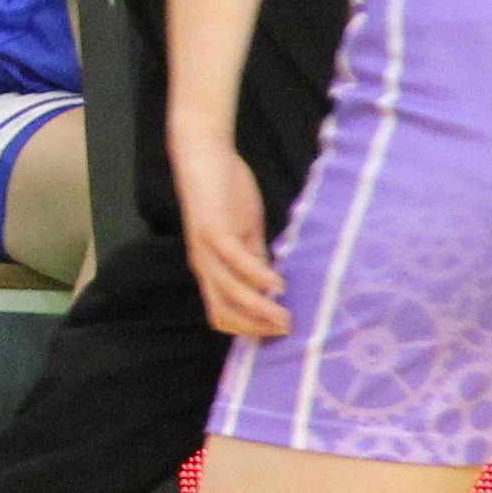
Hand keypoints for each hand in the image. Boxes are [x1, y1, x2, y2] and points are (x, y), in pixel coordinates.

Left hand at [176, 130, 288, 337]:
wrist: (204, 157)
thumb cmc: (224, 195)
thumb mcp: (244, 234)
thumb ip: (255, 259)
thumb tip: (272, 286)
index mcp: (210, 269)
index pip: (221, 313)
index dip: (246, 329)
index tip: (275, 335)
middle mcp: (204, 265)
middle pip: (223, 312)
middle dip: (255, 327)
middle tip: (287, 331)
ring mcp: (206, 249)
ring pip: (230, 292)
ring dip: (259, 309)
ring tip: (285, 317)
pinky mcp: (213, 230)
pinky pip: (235, 261)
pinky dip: (257, 276)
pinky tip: (277, 283)